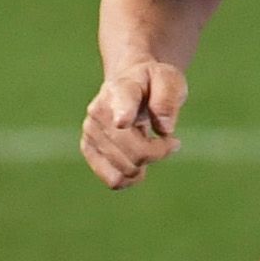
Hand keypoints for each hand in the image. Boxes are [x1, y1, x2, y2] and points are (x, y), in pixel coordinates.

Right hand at [81, 57, 186, 189]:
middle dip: (159, 152)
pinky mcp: (89, 150)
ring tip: (151, 146)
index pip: (121, 105)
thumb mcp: (169, 80)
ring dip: (145, 164)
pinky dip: (131, 178)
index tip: (123, 122)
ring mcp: (90, 132)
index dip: (122, 115)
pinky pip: (114, 180)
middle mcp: (99, 111)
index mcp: (122, 90)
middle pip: (136, 152)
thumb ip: (168, 99)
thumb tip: (163, 128)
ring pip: (127, 169)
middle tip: (170, 141)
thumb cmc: (153, 84)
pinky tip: (139, 164)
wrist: (130, 84)